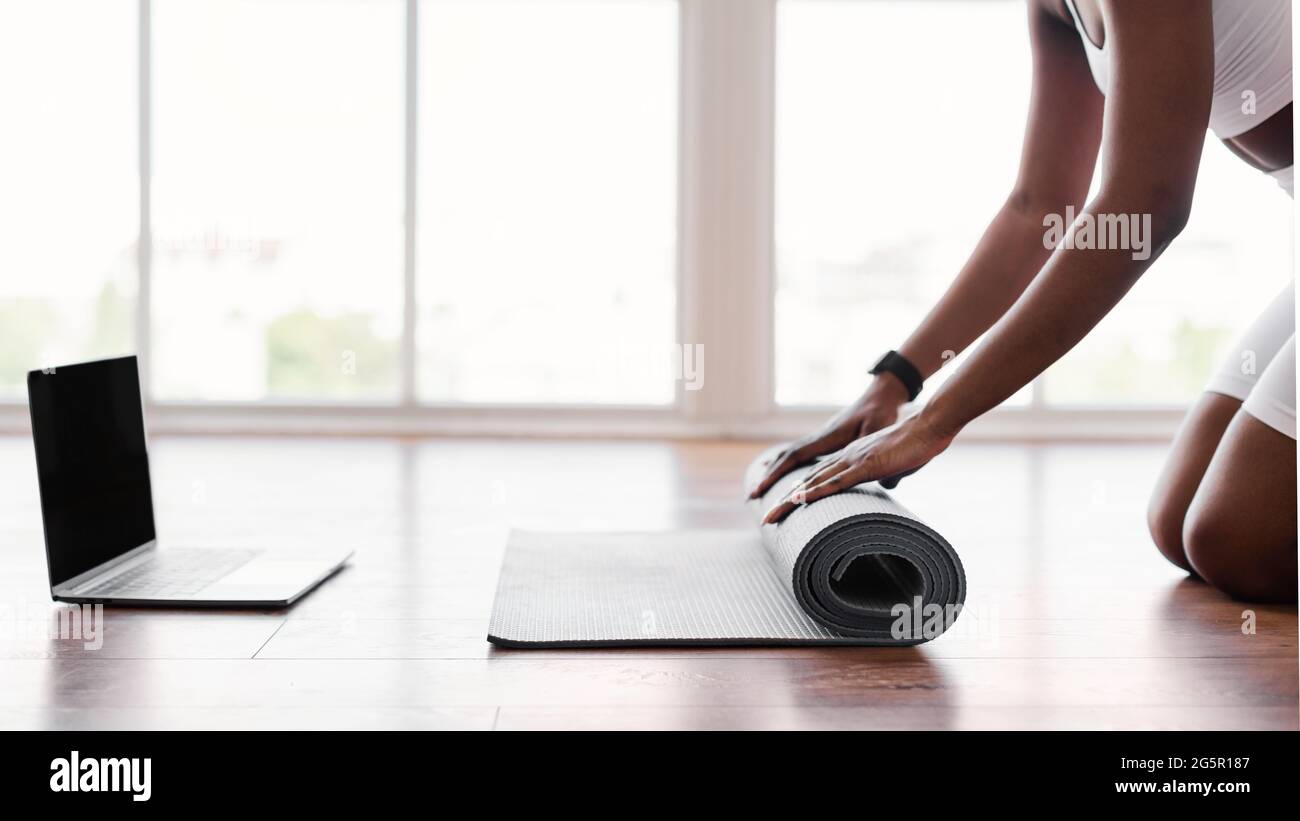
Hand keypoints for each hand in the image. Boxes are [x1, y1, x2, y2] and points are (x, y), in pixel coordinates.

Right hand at [748, 374, 909, 499]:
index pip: (796, 456)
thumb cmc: (883, 412)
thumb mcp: (879, 428)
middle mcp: (820, 437)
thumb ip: (873, 448)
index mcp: (829, 437)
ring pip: (791, 456)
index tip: (762, 488)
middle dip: (769, 477)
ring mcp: (821, 438)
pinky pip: (800, 454)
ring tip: (758, 489)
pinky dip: (785, 464)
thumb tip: (882, 476)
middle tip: (751, 496)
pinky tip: (779, 470)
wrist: (882, 394)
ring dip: (774, 472)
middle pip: (787, 458)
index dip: (777, 472)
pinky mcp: (826, 440)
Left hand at [762, 413, 953, 523]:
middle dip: (785, 501)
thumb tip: (887, 485)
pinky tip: (800, 499)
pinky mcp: (866, 465)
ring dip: (791, 500)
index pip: (820, 478)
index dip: (800, 492)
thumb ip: (888, 475)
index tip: (784, 507)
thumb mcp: (898, 466)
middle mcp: (846, 457)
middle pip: (809, 481)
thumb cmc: (917, 445)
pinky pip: (837, 481)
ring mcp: (854, 460)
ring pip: (815, 482)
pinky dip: (817, 491)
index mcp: (852, 458)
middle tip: (767, 518)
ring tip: (772, 515)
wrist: (928, 426)